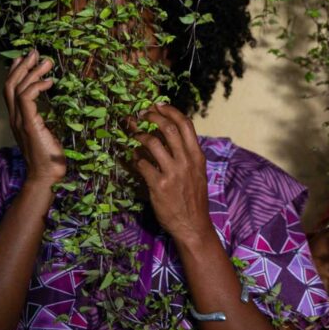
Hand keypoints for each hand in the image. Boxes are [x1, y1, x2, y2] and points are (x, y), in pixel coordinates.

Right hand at [4, 50, 65, 186]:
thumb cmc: (49, 157)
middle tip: (36, 52)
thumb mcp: (45, 133)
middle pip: (10, 84)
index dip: (16, 72)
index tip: (26, 58)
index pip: (10, 90)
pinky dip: (37, 86)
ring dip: (32, 72)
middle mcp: (14, 117)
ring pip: (17, 88)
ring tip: (47, 62)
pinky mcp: (28, 124)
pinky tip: (49, 82)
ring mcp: (19, 121)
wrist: (46, 176)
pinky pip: (26, 98)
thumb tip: (49, 109)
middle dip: (22, 66)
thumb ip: (43, 120)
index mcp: (17, 118)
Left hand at [130, 104, 211, 242]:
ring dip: (139, 135)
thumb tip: (168, 136)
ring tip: (133, 134)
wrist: (193, 225)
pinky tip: (132, 157)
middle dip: (152, 117)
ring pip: (152, 143)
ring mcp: (172, 173)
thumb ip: (187, 155)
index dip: (171, 111)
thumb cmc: (193, 199)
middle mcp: (186, 161)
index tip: (158, 105)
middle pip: (168, 128)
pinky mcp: (159, 185)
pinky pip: (142, 164)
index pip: (186, 124)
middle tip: (141, 115)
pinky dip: (134, 158)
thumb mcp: (197, 173)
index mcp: (197, 156)